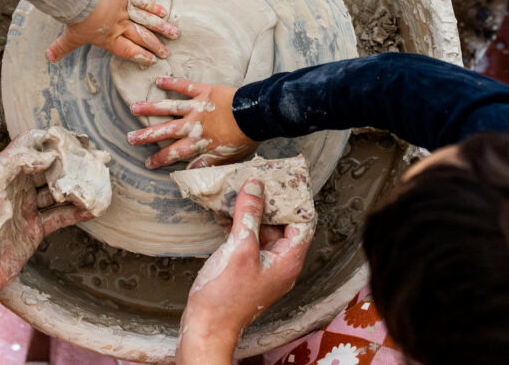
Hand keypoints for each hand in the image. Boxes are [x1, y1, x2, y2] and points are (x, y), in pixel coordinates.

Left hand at [0, 130, 95, 295]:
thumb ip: (15, 161)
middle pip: (50, 168)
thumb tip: (48, 156)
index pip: (29, 146)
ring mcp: (28, 208)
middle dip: (71, 163)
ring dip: (77, 187)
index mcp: (5, 172)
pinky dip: (77, 212)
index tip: (71, 139)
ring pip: (59, 191)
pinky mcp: (36, 228)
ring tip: (96, 182)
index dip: (49, 139)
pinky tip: (92, 208)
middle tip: (94, 159)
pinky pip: (61, 216)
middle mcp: (18, 187)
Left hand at [45, 0, 178, 65]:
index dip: (140, 56)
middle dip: (155, 46)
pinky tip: (164, 12)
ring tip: (175, 34)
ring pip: (147, 22)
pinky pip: (143, 2)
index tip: (152, 61)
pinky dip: (153, 7)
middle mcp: (121, 27)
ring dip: (162, 29)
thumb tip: (48, 58)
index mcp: (109, 39)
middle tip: (167, 53)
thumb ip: (61, 47)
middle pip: (141, 38)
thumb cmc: (76, 18)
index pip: (128, 50)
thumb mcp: (69, 35)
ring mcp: (125, 10)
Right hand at [128, 78, 256, 168]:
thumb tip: (188, 172)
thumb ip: (207, 163)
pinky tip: (158, 80)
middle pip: (165, 131)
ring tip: (133, 107)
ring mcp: (197, 107)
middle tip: (130, 137)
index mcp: (199, 142)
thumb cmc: (245, 137)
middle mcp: (193, 125)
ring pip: (169, 107)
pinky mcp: (204, 91)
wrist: (257, 114)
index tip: (147, 162)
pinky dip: (172, 83)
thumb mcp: (227, 157)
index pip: (175, 152)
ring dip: (151, 107)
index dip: (160, 158)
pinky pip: (185, 86)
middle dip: (147, 134)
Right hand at [177, 179, 313, 362]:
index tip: (284, 181)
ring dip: (254, 213)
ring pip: (265, 232)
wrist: (206, 328)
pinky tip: (228, 213)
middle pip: (284, 225)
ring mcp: (264, 267)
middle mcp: (281, 264)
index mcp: (288, 260)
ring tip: (242, 191)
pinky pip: (251, 241)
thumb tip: (255, 186)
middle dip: (271, 203)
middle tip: (259, 180)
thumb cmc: (225, 297)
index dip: (295, 201)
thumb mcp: (239, 248)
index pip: (303, 222)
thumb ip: (249, 215)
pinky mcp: (248, 270)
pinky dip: (242, 226)